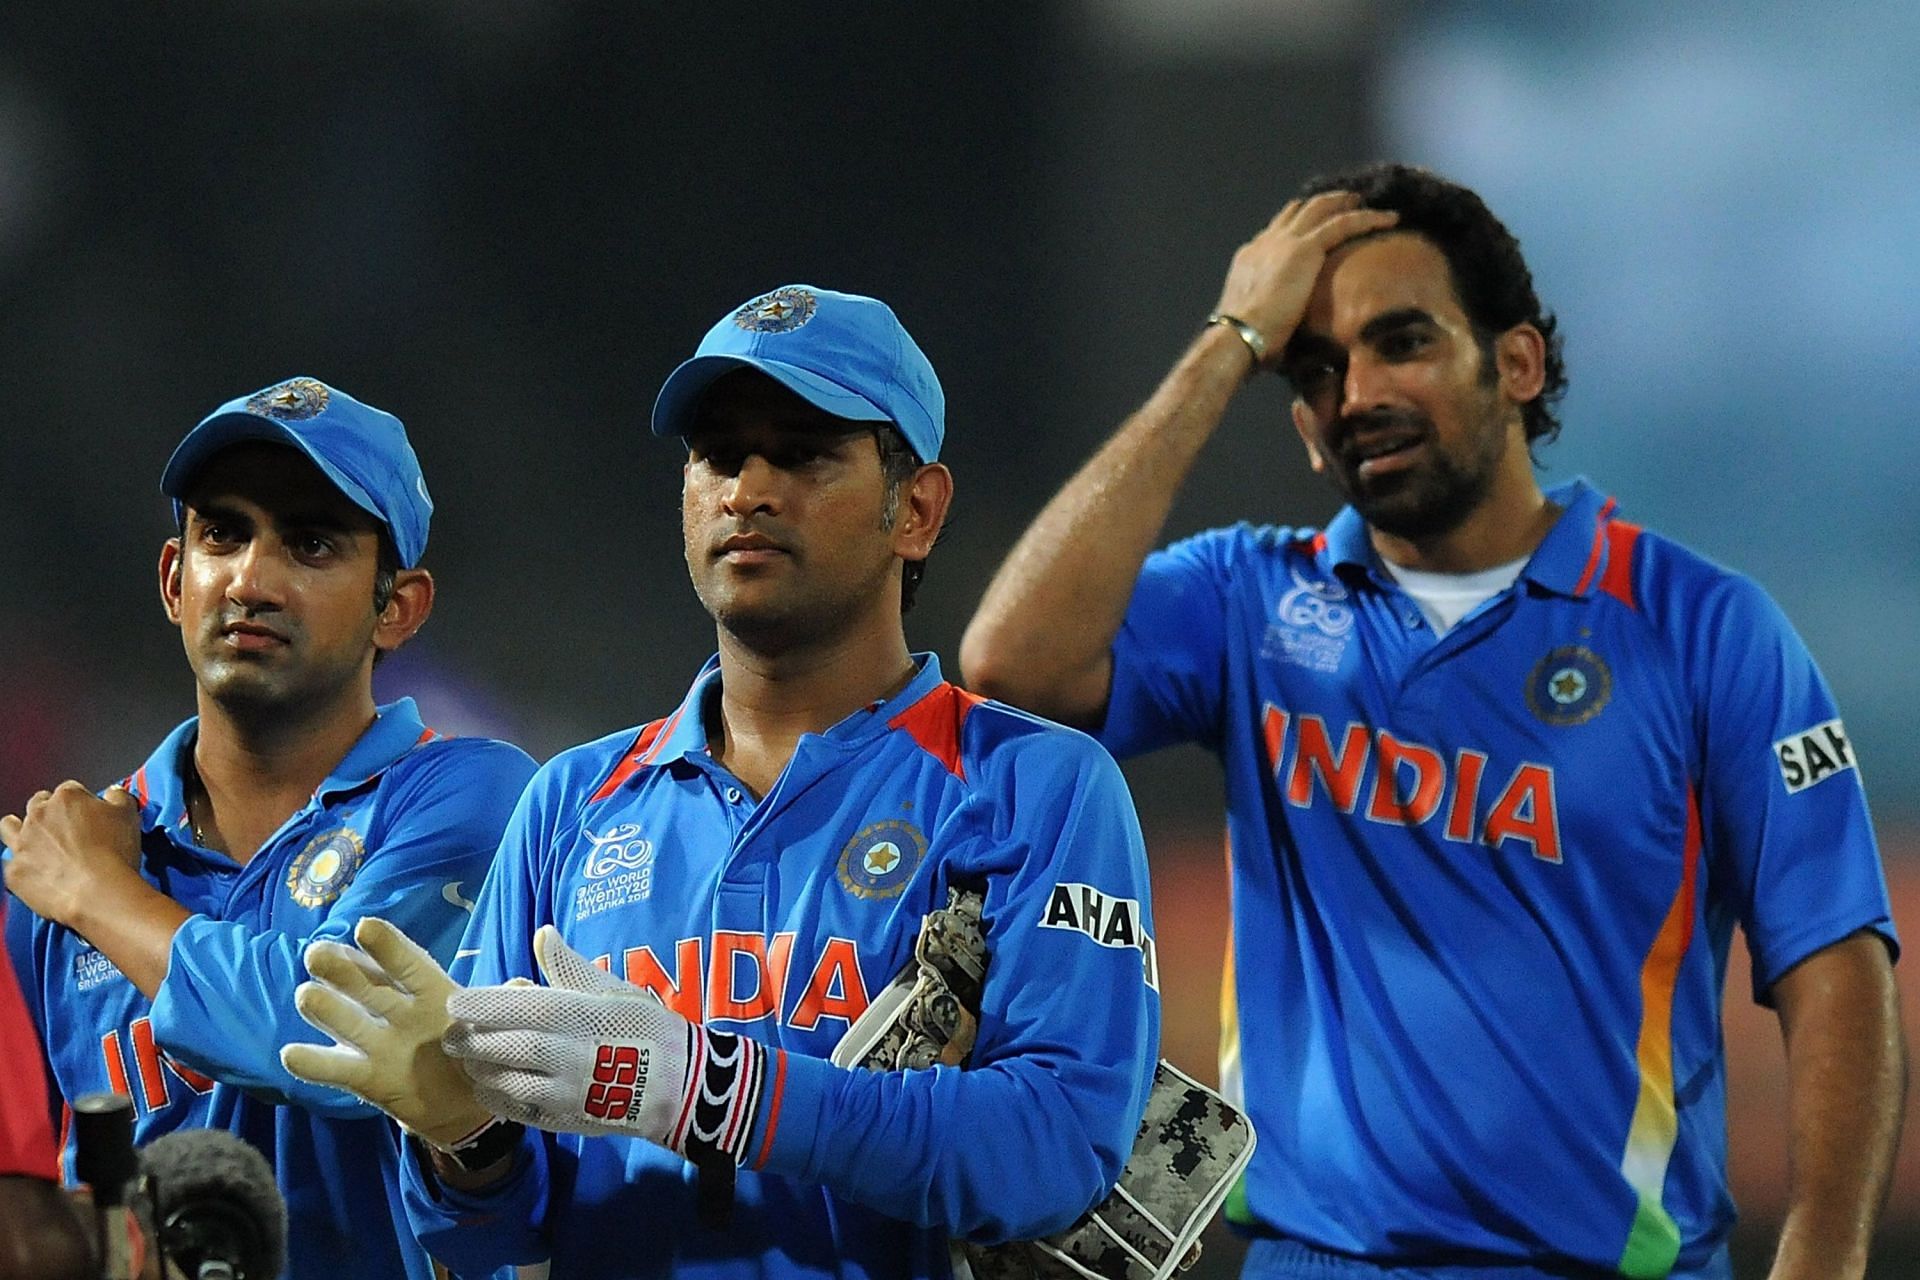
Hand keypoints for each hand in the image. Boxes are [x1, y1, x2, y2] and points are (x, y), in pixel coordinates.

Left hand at [0, 783, 142, 927]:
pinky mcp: (14, 871)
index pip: (70, 790)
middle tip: (67, 831)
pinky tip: (39, 873)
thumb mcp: (129, 815)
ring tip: (38, 843)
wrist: (98, 892)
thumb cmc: (114, 854)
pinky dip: (24, 867)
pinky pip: (10, 864)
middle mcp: (39, 816)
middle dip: (50, 814)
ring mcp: (22, 843)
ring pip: (9, 827)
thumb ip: (119, 797)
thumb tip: (113, 794)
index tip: (89, 815)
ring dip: (20, 831)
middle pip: (38, 805)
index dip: (82, 803)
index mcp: (67, 798)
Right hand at [280, 917, 495, 1149]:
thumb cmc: (486, 1053)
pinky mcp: (368, 1078)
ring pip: (348, 1021)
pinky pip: (337, 1070)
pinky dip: (314, 1062)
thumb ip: (509, 1006)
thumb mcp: (504, 1028)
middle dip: (343, 968)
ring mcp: (380, 1044)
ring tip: (306, 995)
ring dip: (325, 1008)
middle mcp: (400, 1012)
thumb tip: (523, 985)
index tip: (364, 927)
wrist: (471, 1108)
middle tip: (318, 952)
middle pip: (368, 986)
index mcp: (434, 993)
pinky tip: (291, 1053)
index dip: (389, 946)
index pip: (409, 965)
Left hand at [446, 925, 770, 1166]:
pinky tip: (489, 1085)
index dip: (481, 1006)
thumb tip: (543, 935)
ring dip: (479, 1070)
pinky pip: (517, 1111)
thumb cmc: (647, 1028)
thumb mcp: (615, 990)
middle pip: (503, 1048)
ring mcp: (563, 1092)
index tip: (456, 1002)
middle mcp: (567, 1055)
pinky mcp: (563, 1120)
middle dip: (469, 1040)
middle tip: (450, 1033)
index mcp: (579, 1016)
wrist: (682, 1086)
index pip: (518, 1009)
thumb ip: (571, 968)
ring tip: (468, 1058)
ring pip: (503, 1083)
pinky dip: (496, 1098)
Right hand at [1210, 191, 1399, 366]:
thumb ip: (1272, 314)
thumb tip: (1287, 336)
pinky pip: (1343, 223)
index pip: (1277, 231)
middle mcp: (1266, 243)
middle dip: (1323, 203)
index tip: (1315, 226)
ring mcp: (1285, 243)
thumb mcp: (1257, 319)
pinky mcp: (1304, 250)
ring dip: (1345, 203)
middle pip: (1298, 210)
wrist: (1237, 335)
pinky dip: (1367, 218)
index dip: (1298, 223)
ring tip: (1367, 203)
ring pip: (1321, 208)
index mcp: (1251, 258)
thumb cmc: (1245, 341)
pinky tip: (1389, 218)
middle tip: (1346, 202)